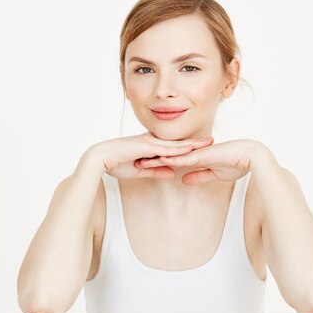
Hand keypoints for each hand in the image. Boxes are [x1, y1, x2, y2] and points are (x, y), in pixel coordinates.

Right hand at [86, 132, 214, 179]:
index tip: (201, 146)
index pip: (173, 146)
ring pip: (175, 144)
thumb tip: (172, 172)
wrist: (101, 157)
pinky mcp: (145, 146)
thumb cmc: (116, 163)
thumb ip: (156, 170)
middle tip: (212, 141)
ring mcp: (149, 142)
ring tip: (207, 144)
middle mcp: (152, 140)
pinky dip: (178, 150)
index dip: (188, 146)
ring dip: (192, 144)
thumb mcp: (140, 170)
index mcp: (150, 145)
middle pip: (178, 142)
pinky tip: (190, 150)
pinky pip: (165, 149)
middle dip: (196, 142)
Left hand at [134, 139, 268, 184]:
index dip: (156, 161)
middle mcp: (193, 152)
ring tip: (140, 161)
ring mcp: (198, 152)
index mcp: (195, 157)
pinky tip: (161, 160)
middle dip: (151, 158)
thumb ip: (198, 176)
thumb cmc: (237, 164)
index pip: (172, 159)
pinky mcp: (204, 154)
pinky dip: (173, 159)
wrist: (252, 156)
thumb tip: (183, 179)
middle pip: (168, 155)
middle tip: (133, 161)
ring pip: (173, 155)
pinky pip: (186, 157)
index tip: (142, 164)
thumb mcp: (212, 174)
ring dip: (157, 158)